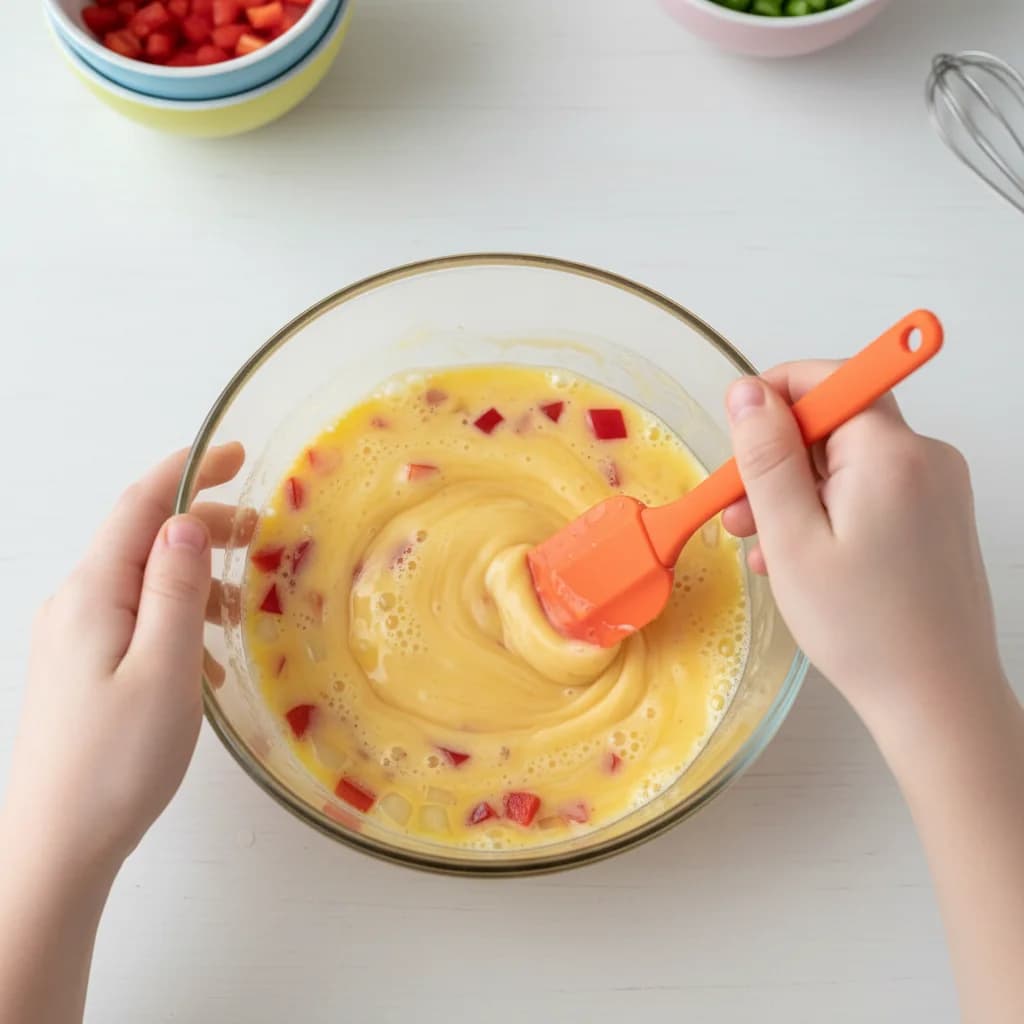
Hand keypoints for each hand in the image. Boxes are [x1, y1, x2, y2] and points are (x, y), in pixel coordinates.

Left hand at [3, 444, 245, 877]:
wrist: (56, 845)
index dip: (189, 470)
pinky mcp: (81, 668)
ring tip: (238, 612)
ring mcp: (74, 637)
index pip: (140, 505)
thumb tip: (187, 521)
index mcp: (94, 594)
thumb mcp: (164, 670)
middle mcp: (76, 604)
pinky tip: (204, 662)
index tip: (238, 453)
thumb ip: (176, 590)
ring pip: (142, 582)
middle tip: (260, 539)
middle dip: (202, 527)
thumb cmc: (116, 762)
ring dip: (193, 580)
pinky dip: (176, 620)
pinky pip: (135, 620)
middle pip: (143, 539)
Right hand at [721, 362, 1006, 737]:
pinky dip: (828, 514)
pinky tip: (801, 559)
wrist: (937, 700)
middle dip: (778, 460)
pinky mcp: (936, 518)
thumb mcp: (792, 538)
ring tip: (765, 548)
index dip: (774, 399)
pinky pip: (869, 492)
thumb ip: (767, 457)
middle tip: (739, 513)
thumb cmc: (863, 628)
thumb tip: (747, 391)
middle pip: (835, 424)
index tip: (737, 442)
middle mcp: (925, 458)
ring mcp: (937, 489)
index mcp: (892, 453)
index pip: (830, 379)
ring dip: (796, 494)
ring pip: (847, 464)